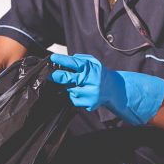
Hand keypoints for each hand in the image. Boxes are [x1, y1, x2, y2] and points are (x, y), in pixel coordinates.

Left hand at [49, 53, 163, 125]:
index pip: (74, 64)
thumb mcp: (94, 63)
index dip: (62, 60)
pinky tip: (83, 93)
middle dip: (57, 76)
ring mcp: (91, 95)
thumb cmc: (99, 74)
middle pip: (68, 79)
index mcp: (92, 70)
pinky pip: (74, 100)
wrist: (113, 90)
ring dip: (69, 87)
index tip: (52, 58)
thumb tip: (67, 59)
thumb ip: (81, 59)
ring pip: (70, 91)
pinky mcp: (89, 105)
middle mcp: (92, 82)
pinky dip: (75, 97)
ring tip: (78, 84)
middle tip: (50, 74)